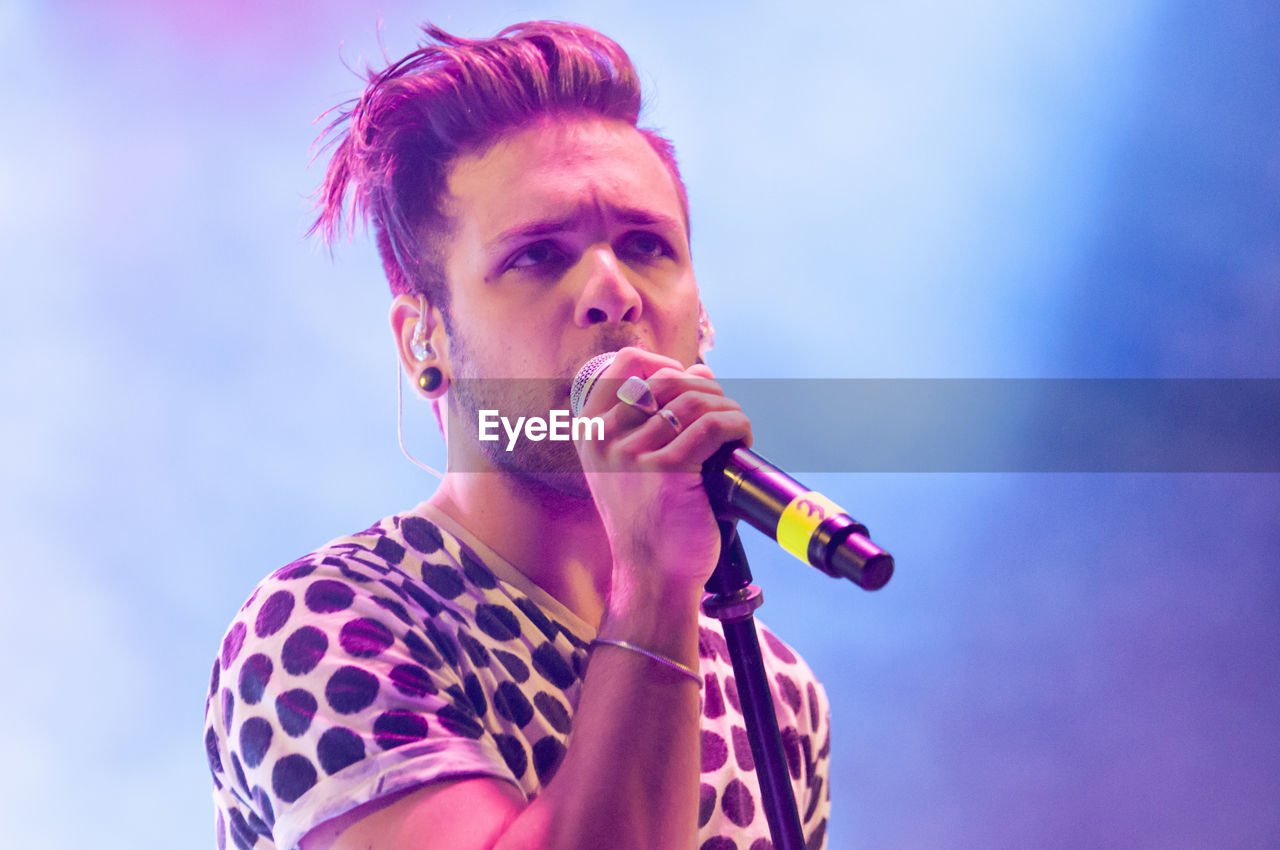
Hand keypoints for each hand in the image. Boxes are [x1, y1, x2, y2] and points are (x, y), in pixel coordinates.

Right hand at [573, 348, 752, 608]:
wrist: (652, 574)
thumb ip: (653, 417)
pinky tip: (741, 441)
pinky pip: (713, 426)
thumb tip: (699, 369)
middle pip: (667, 378)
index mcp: (590, 431)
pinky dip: (737, 426)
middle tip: (722, 413)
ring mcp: (633, 453)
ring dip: (727, 408)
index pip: (624, 364)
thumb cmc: (649, 518)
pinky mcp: (668, 471)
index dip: (663, 362)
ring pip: (695, 400)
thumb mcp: (631, 464)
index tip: (687, 379)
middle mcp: (605, 438)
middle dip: (706, 387)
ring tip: (736, 430)